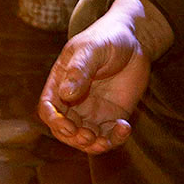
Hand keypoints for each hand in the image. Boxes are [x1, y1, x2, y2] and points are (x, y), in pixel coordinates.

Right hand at [38, 0, 165, 154]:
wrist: (135, 40)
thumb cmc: (106, 38)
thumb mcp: (92, 49)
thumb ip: (79, 70)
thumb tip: (66, 95)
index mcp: (60, 83)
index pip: (48, 108)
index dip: (54, 121)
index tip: (68, 126)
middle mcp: (73, 101)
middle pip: (64, 129)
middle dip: (73, 138)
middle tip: (87, 136)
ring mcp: (93, 110)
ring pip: (85, 139)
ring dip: (92, 146)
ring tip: (104, 141)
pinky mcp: (112, 116)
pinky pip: (109, 136)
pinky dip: (115, 139)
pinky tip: (125, 127)